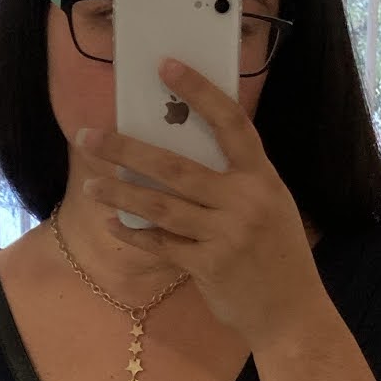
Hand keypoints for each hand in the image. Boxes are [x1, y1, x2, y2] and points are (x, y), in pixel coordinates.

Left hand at [77, 59, 326, 348]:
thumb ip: (234, 180)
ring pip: (160, 207)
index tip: (166, 66)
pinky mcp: (208, 267)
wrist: (292, 314)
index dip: (198, 91)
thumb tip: (180, 151)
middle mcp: (244, 202)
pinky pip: (162, 245)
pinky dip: (134, 234)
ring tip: (91, 184)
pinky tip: (112, 224)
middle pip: (175, 167)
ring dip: (120, 194)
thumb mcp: (270, 206)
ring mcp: (225, 236)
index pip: (231, 123)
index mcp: (262, 178)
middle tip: (89, 137)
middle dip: (126, 150)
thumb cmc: (277, 255)